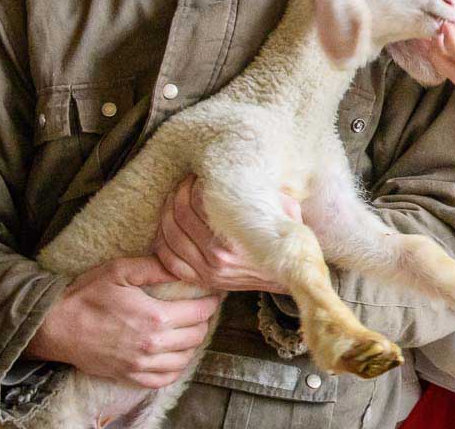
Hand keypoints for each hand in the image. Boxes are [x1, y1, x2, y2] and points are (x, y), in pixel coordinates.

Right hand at [24, 255, 219, 388]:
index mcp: (155, 317)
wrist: (54, 326)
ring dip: (192, 343)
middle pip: (197, 336)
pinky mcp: (128, 377)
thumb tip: (184, 264)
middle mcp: (152, 345)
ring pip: (184, 360)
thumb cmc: (87, 294)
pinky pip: (164, 379)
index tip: (214, 293)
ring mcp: (140, 365)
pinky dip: (176, 367)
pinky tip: (175, 353)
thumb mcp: (121, 270)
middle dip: (204, 320)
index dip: (212, 301)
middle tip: (201, 307)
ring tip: (189, 328)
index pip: (200, 313)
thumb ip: (156, 267)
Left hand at [152, 175, 301, 293]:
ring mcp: (208, 271)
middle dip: (179, 193)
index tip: (200, 176)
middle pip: (181, 216)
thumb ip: (269, 192)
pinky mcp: (204, 280)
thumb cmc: (289, 239)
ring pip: (170, 237)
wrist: (292, 275)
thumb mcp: (287, 210)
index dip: (195, 185)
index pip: (200, 202)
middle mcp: (217, 257)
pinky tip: (166, 226)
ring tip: (175, 197)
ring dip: (167, 212)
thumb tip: (249, 174)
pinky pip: (169, 261)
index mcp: (234, 238)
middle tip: (186, 182)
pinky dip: (162, 242)